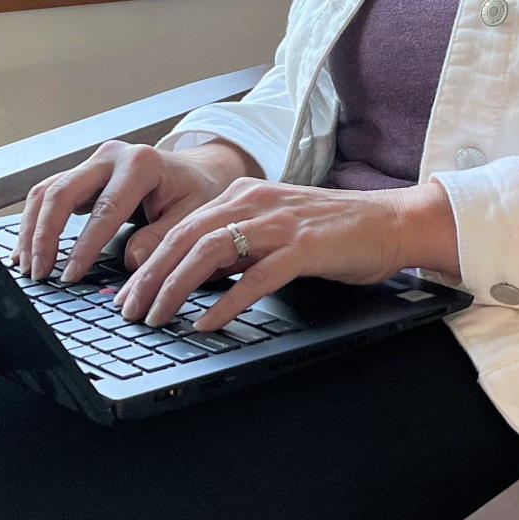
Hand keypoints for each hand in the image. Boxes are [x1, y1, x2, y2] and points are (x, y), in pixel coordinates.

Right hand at [12, 139, 256, 283]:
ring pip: (48, 191)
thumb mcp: (193, 215)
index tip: (70, 276)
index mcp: (141, 163)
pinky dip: (34, 222)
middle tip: (40, 273)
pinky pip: (49, 194)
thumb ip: (164, 238)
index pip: (104, 210)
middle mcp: (111, 156)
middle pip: (62, 192)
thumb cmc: (197, 193)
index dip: (84, 246)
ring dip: (32, 230)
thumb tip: (131, 261)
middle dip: (45, 235)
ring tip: (28, 267)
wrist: (197, 170)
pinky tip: (27, 250)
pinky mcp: (83, 173)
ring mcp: (93, 162)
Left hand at [115, 178, 447, 331]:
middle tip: (128, 312)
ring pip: (209, 252)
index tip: (127, 296)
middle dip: (149, 278)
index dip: (148, 263)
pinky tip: (206, 324)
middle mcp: (254, 202)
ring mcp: (278, 223)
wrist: (391, 222)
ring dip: (175, 288)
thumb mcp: (273, 232)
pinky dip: (225, 303)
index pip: (180, 228)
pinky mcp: (303, 247)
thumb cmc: (334, 231)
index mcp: (243, 195)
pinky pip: (254, 277)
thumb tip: (193, 277)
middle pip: (184, 238)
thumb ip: (236, 247)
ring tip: (157, 318)